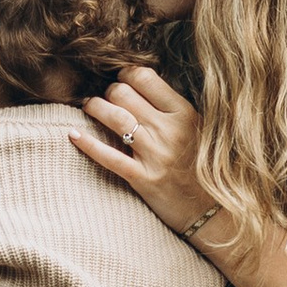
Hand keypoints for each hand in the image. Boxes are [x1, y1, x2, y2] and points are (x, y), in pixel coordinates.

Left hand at [73, 62, 216, 237]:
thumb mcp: (199, 129)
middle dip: (109, 91)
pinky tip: (73, 134)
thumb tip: (140, 84)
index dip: (126, 74)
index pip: (145, 78)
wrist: (214, 211)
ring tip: (89, 106)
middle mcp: (169, 130)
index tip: (122, 81)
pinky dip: (87, 144)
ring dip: (95, 107)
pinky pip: (107, 156)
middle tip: (107, 97)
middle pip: (123, 94)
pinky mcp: (143, 179)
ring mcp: (155, 155)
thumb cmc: (203, 166)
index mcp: (185, 113)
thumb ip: (173, 108)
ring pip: (114, 118)